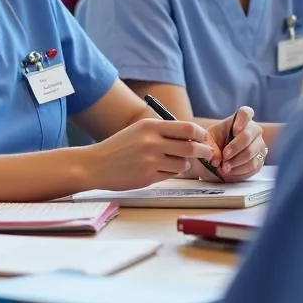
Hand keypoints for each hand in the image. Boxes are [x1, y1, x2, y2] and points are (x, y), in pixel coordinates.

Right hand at [88, 117, 219, 190]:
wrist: (95, 164)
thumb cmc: (119, 147)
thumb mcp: (139, 130)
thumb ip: (163, 132)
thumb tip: (193, 137)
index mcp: (150, 126)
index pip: (187, 128)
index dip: (200, 134)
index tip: (203, 139)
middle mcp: (151, 141)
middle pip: (191, 147)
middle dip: (204, 152)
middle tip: (207, 154)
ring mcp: (150, 160)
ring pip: (183, 164)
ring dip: (184, 164)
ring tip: (172, 162)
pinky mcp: (148, 177)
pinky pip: (171, 175)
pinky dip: (170, 173)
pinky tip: (158, 169)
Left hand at [206, 106, 266, 180]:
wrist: (217, 160)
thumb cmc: (213, 144)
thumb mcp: (206, 141)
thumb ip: (209, 146)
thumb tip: (217, 158)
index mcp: (239, 120)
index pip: (246, 112)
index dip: (242, 120)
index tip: (234, 130)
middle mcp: (253, 130)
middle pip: (248, 136)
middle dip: (234, 148)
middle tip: (224, 157)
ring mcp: (259, 145)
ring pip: (251, 153)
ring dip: (236, 162)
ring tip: (224, 167)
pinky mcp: (260, 159)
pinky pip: (253, 165)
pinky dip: (240, 170)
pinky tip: (231, 171)